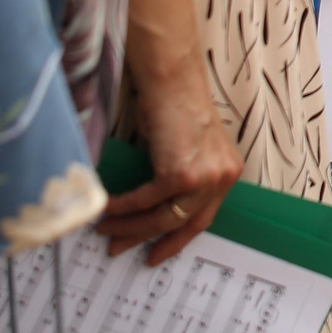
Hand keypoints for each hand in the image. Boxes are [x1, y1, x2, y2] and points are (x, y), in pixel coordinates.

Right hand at [95, 69, 241, 265]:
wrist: (171, 79)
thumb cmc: (173, 105)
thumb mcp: (185, 148)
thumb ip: (179, 178)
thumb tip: (147, 210)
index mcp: (226, 172)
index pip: (203, 218)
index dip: (177, 239)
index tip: (156, 254)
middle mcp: (221, 177)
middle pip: (181, 222)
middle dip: (146, 239)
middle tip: (118, 248)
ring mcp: (203, 177)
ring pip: (161, 217)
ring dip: (128, 227)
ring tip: (104, 230)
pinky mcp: (181, 174)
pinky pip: (145, 201)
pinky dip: (122, 207)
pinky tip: (105, 209)